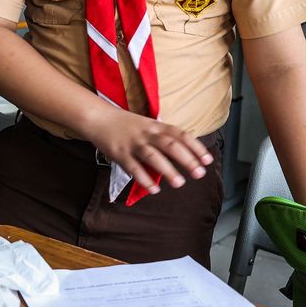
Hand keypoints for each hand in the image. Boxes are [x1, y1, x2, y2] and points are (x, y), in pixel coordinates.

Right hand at [82, 107, 212, 194]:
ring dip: (167, 170)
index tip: (207, 160)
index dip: (195, 147)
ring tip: (180, 183)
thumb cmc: (125, 124)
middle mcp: (147, 133)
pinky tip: (154, 189)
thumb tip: (184, 155)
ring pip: (153, 156)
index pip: (181, 134)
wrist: (98, 117)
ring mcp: (133, 143)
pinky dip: (144, 179)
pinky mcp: (120, 153)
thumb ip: (163, 137)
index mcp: (156, 126)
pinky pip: (134, 167)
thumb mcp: (147, 125)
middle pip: (170, 145)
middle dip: (187, 159)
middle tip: (199, 174)